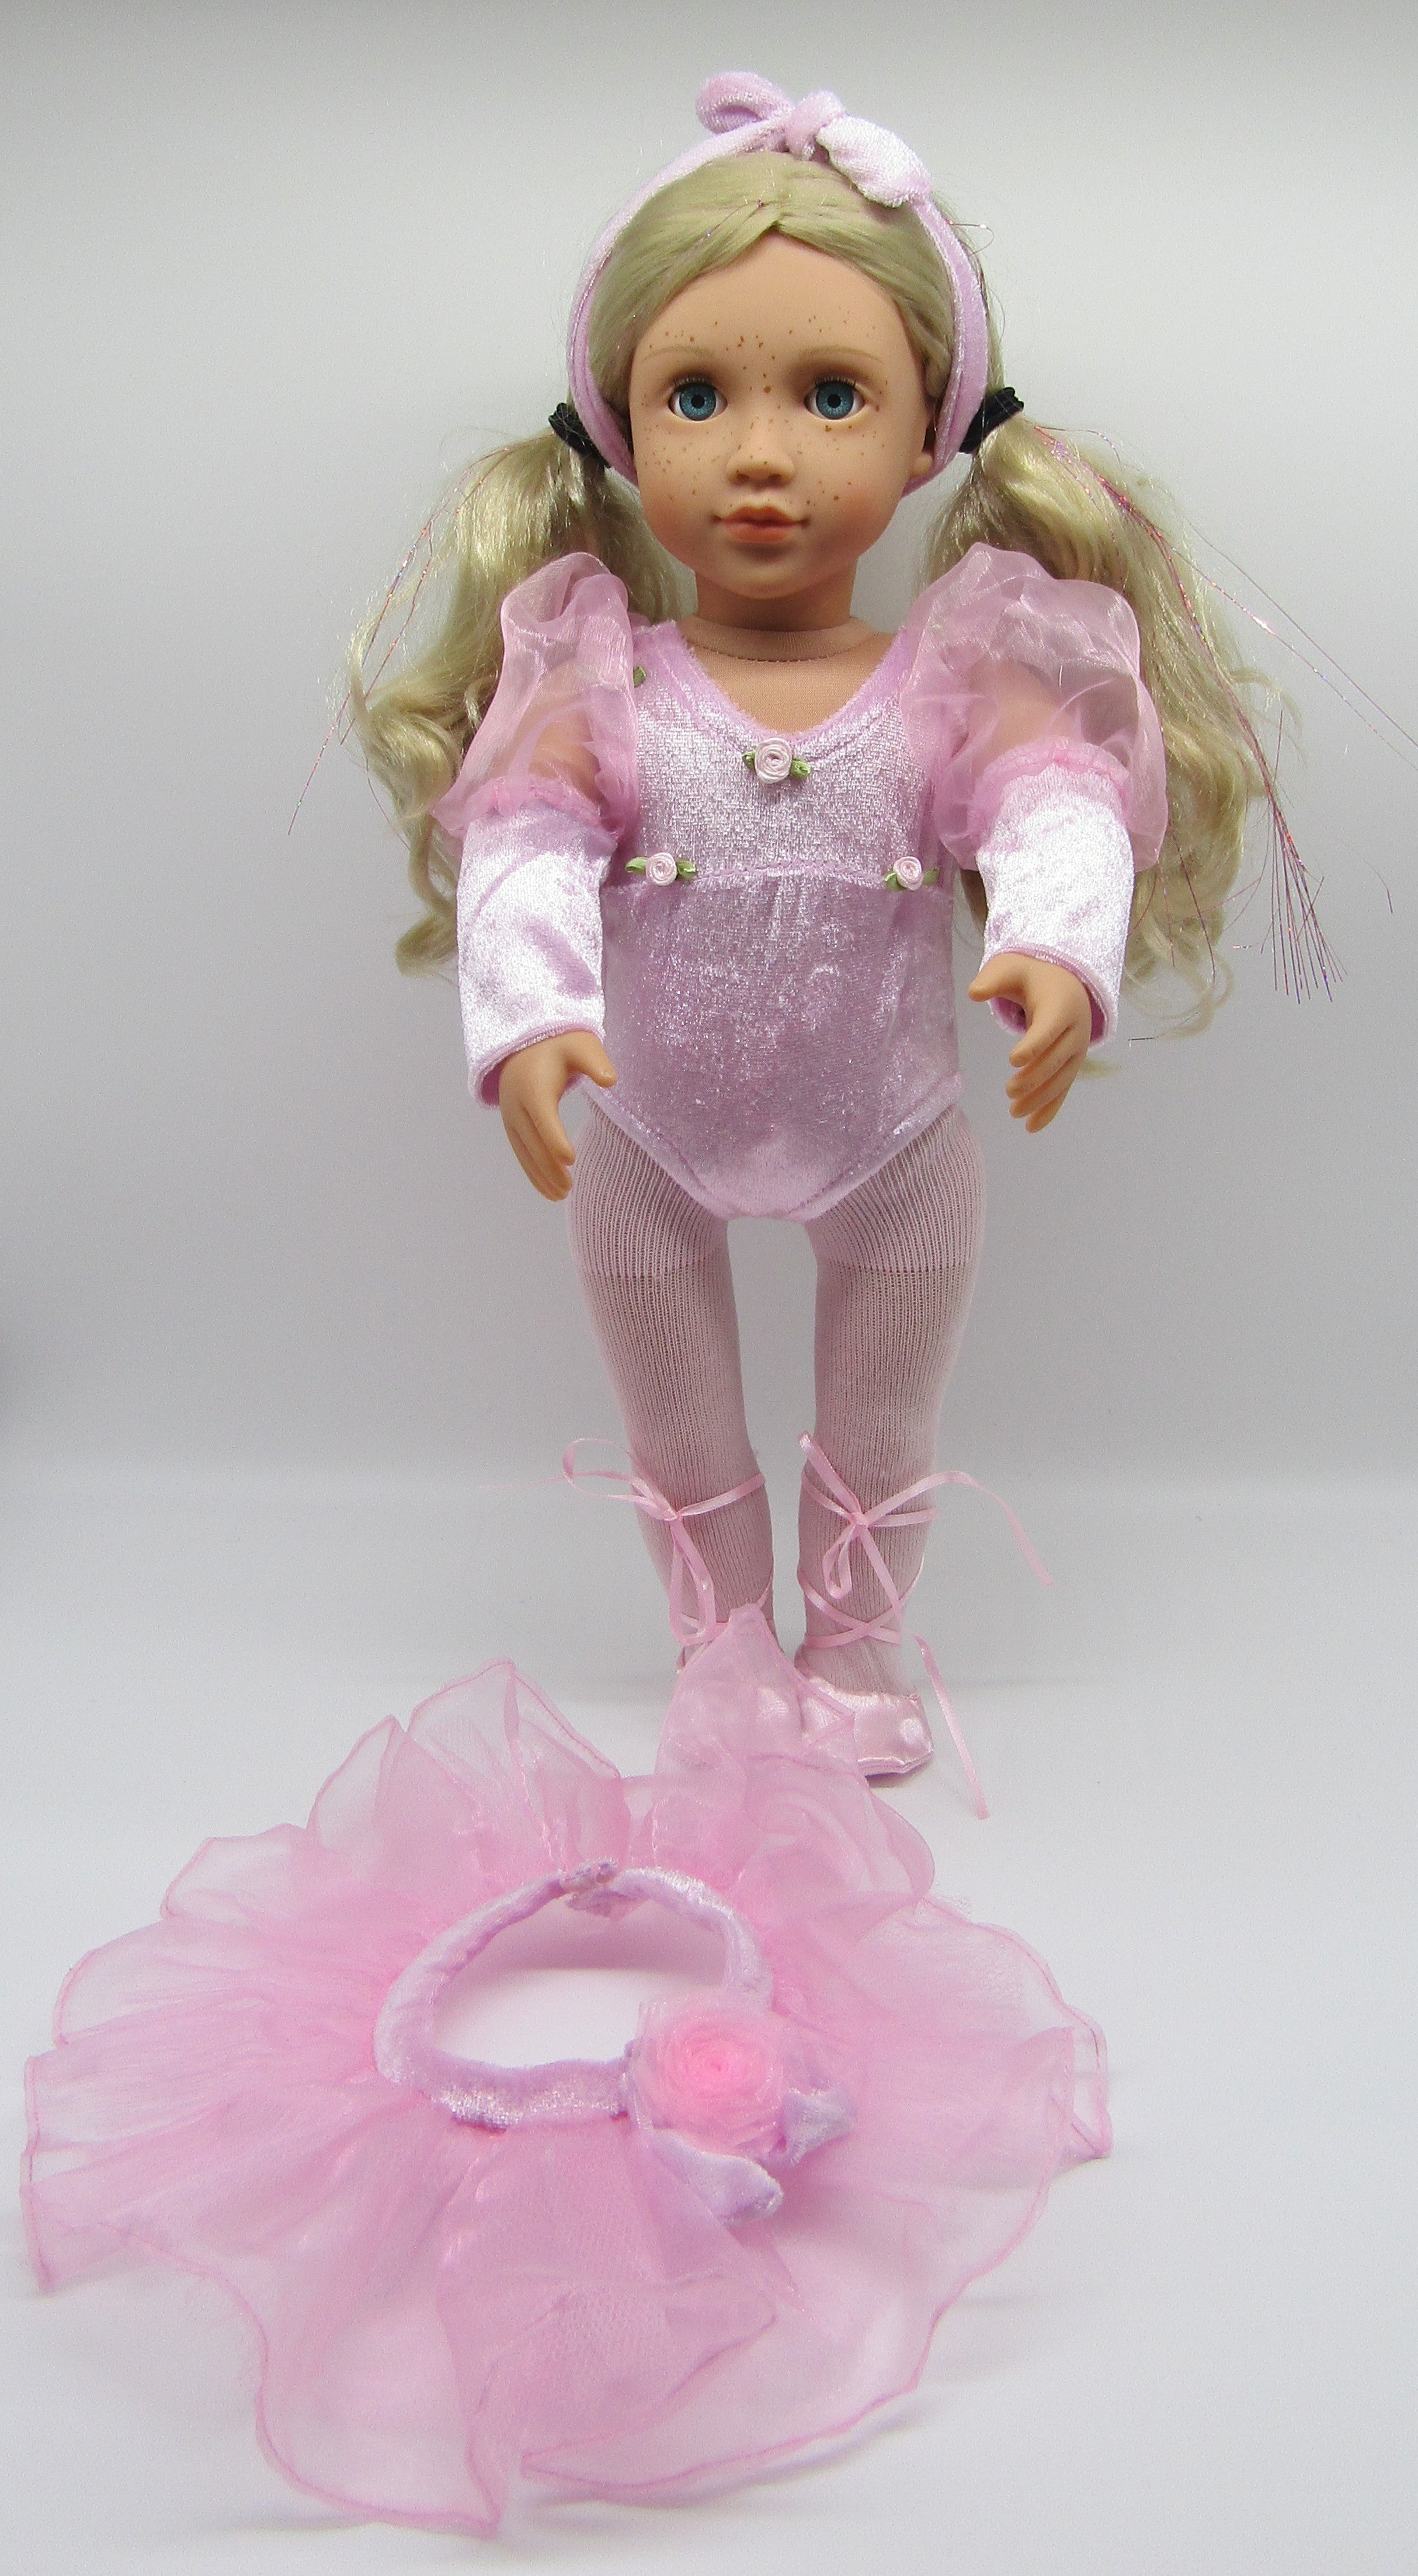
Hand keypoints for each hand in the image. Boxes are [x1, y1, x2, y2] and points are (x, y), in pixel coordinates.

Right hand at [497, 1030, 615, 1199]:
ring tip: (561, 1195)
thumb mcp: (582, 1045)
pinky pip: (521, 1153)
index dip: (555, 1139)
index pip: (543, 1118)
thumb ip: (596, 1062)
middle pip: (533, 1141)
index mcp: (534, 1087)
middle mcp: (516, 1105)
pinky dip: (533, 1172)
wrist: (526, 1042)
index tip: (570, 1159)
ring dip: (541, 1176)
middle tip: (570, 1188)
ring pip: (524, 1152)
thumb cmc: (561, 1044)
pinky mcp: (511, 1125)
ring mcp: (510, 1117)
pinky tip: (548, 1189)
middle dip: (550, 1167)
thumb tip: (611, 1080)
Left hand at [967, 955, 1093, 1133]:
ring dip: (1039, 1099)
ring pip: (1060, 1080)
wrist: (1067, 984)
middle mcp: (1075, 1031)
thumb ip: (993, 979)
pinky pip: (1063, 1090)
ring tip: (1013, 1112)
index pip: (1048, 1029)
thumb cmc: (1032, 976)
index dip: (1034, 1045)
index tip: (1013, 1060)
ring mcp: (1077, 1052)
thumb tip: (973, 992)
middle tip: (1008, 1091)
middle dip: (1034, 1078)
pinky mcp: (1072, 1067)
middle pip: (1055, 1059)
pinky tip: (1031, 1127)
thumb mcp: (1011, 968)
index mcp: (1060, 1006)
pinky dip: (1050, 1110)